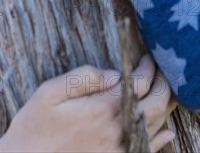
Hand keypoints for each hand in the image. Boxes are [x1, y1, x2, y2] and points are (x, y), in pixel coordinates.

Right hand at [0, 56, 175, 152]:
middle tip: (163, 70)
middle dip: (164, 82)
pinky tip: (166, 130)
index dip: (148, 67)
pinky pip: (150, 149)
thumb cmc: (34, 128)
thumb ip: (82, 78)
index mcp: (103, 108)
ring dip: (165, 105)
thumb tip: (114, 73)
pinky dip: (161, 137)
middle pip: (158, 102)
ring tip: (165, 90)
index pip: (140, 82)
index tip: (148, 57)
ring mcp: (121, 148)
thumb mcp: (49, 93)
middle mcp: (118, 129)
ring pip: (158, 124)